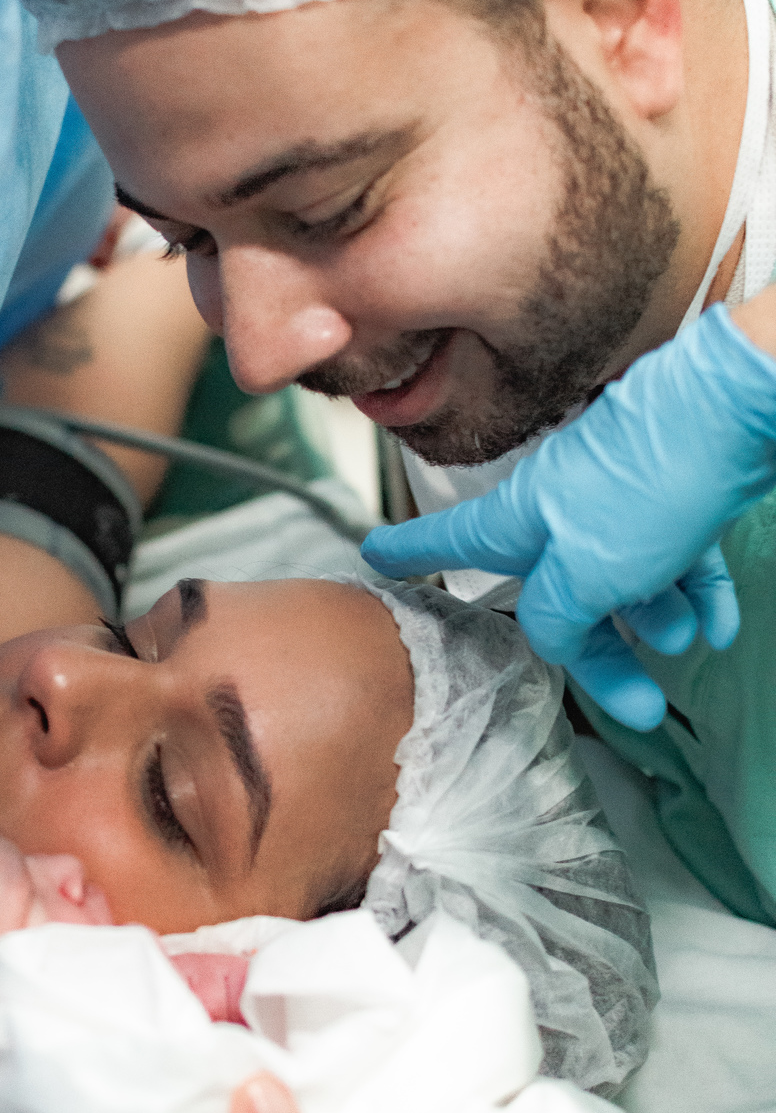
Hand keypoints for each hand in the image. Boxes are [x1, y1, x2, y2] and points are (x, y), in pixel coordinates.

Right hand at [361, 304, 775, 729]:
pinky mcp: (676, 497)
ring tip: (685, 642)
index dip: (409, 554)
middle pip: (560, 593)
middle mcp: (562, 510)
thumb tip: (551, 637)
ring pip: (627, 579)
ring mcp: (619, 502)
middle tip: (633, 705)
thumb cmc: (649, 482)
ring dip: (659, 620)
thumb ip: (553, 618)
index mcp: (519, 519)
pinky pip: (681, 559)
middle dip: (603, 653)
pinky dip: (699, 595)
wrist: (737, 408)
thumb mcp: (582, 575)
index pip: (448, 540)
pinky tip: (720, 623)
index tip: (374, 555)